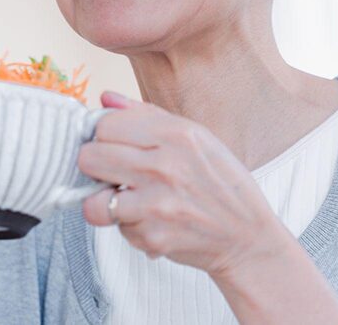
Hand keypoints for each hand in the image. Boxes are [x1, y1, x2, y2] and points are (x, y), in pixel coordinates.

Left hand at [79, 92, 290, 280]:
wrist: (248, 236)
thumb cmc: (220, 182)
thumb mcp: (197, 137)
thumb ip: (146, 115)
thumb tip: (105, 99)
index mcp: (176, 134)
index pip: (105, 125)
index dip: (104, 137)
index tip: (115, 146)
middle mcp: (165, 166)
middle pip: (89, 158)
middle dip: (97, 167)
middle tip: (114, 173)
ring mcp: (157, 204)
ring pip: (93, 201)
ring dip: (105, 203)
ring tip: (125, 199)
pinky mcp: (153, 237)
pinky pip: (117, 228)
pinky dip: (129, 226)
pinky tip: (150, 220)